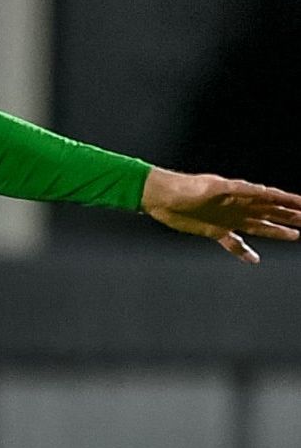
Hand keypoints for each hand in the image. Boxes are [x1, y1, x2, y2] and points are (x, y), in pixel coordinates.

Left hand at [140, 169, 300, 262]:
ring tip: (296, 236)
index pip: (273, 198)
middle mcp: (239, 206)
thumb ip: (237, 190)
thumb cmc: (185, 188)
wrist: (160, 197)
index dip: (291, 202)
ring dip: (277, 232)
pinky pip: (233, 243)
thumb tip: (261, 190)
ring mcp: (228, 219)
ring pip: (259, 227)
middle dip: (292, 217)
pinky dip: (243, 251)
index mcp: (241, 194)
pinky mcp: (214, 231)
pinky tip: (254, 260)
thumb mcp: (213, 187)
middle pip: (272, 212)